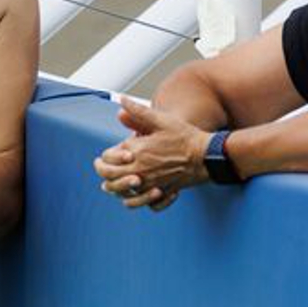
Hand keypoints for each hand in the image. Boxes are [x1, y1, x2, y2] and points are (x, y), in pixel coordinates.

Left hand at [92, 96, 211, 209]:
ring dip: (116, 190)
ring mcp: (151, 184)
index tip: (101, 158)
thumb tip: (122, 101)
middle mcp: (140, 171)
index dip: (102, 158)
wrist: (205, 155)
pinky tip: (137, 194)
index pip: (106, 159)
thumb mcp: (161, 120)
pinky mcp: (163, 193)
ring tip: (112, 185)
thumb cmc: (184, 137)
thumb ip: (138, 112)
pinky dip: (139, 201)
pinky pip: (145, 204)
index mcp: (136, 152)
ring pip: (124, 196)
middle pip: (109, 180)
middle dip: (103, 174)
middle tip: (102, 170)